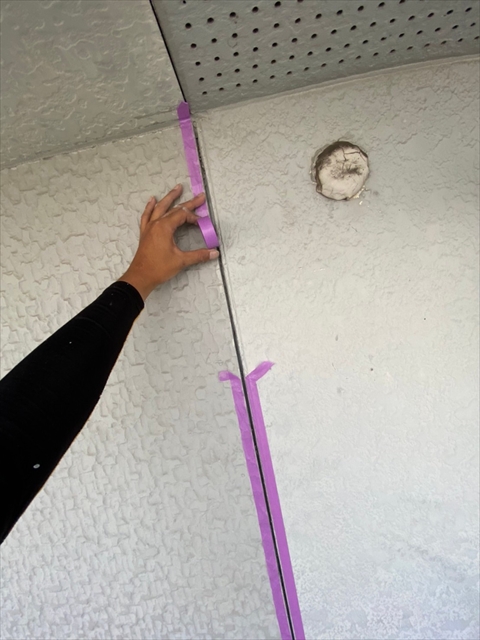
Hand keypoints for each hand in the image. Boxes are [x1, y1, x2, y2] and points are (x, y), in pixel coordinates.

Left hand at [118, 185, 218, 299]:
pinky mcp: (145, 233)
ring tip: (177, 188)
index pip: (182, 215)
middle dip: (188, 202)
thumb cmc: (158, 268)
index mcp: (164, 227)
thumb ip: (198, 255)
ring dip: (169, 198)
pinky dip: (150, 207)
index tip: (202, 224)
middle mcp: (156, 224)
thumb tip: (214, 253)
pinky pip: (147, 215)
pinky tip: (152, 200)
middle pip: (174, 208)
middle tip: (200, 196)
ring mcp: (149, 227)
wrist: (140, 276)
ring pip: (160, 208)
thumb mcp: (181, 261)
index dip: (194, 218)